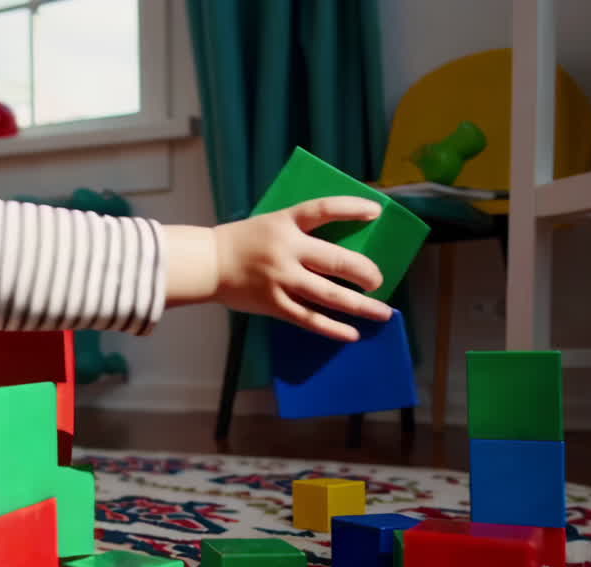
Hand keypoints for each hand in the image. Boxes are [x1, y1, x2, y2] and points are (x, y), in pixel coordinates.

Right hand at [210, 196, 394, 341]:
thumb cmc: (243, 242)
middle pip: (336, 260)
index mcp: (285, 222)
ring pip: (329, 295)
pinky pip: (309, 319)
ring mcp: (281, 279)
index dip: (352, 208)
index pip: (324, 209)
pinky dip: (332, 328)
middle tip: (379, 281)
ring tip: (381, 312)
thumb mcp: (271, 225)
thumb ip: (301, 233)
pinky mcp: (274, 303)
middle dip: (364, 272)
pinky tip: (351, 333)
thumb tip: (341, 253)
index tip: (376, 211)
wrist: (209, 263)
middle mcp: (286, 250)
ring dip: (360, 305)